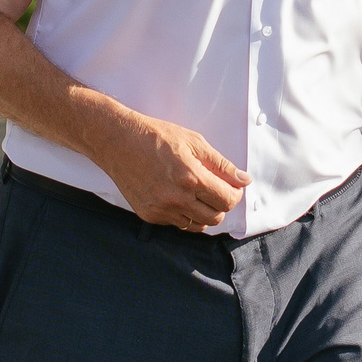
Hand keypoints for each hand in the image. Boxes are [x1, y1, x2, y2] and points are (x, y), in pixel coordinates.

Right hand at [92, 111, 247, 232]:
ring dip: (204, 213)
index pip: (227, 200)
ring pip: (197, 225)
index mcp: (190, 177)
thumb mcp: (193, 142)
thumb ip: (221, 164)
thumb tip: (243, 179)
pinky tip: (178, 196)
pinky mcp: (149, 215)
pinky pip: (177, 224)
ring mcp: (161, 209)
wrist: (117, 141)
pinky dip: (184, 214)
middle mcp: (176, 198)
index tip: (232, 187)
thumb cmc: (155, 137)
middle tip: (215, 190)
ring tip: (197, 194)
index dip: (235, 194)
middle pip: (215, 217)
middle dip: (221, 204)